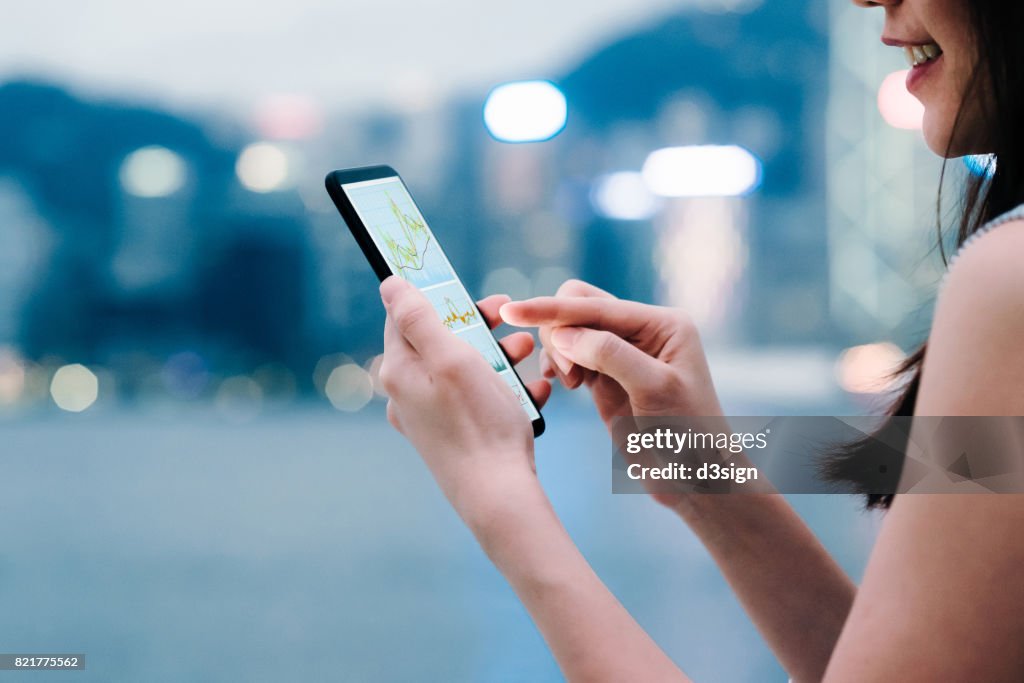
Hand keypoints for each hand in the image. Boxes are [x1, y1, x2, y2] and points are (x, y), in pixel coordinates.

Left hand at [378, 276, 550, 519]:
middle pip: (439, 342)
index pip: (407, 317)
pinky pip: (476, 399)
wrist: (499, 495)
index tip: (472, 293)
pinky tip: (534, 388)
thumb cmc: (478, 425)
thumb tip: (390, 283)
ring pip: (463, 369)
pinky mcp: (453, 435)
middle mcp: (407, 395)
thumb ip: (418, 318)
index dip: (440, 297)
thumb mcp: (451, 358)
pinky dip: (505, 388)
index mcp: (399, 372)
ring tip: (529, 349)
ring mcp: (429, 417)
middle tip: (508, 316)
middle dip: (479, 326)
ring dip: (498, 354)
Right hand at [500, 279, 721, 427]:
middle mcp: (643, 331)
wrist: (695, 480)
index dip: (552, 309)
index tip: (512, 310)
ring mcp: (623, 353)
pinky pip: (571, 354)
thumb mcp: (653, 389)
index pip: (597, 306)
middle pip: (580, 306)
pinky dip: (559, 363)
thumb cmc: (687, 436)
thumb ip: (609, 354)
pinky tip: (563, 383)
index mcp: (662, 324)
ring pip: (571, 330)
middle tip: (567, 373)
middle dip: (559, 330)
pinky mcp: (607, 376)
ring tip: (571, 383)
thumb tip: (562, 332)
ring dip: (559, 350)